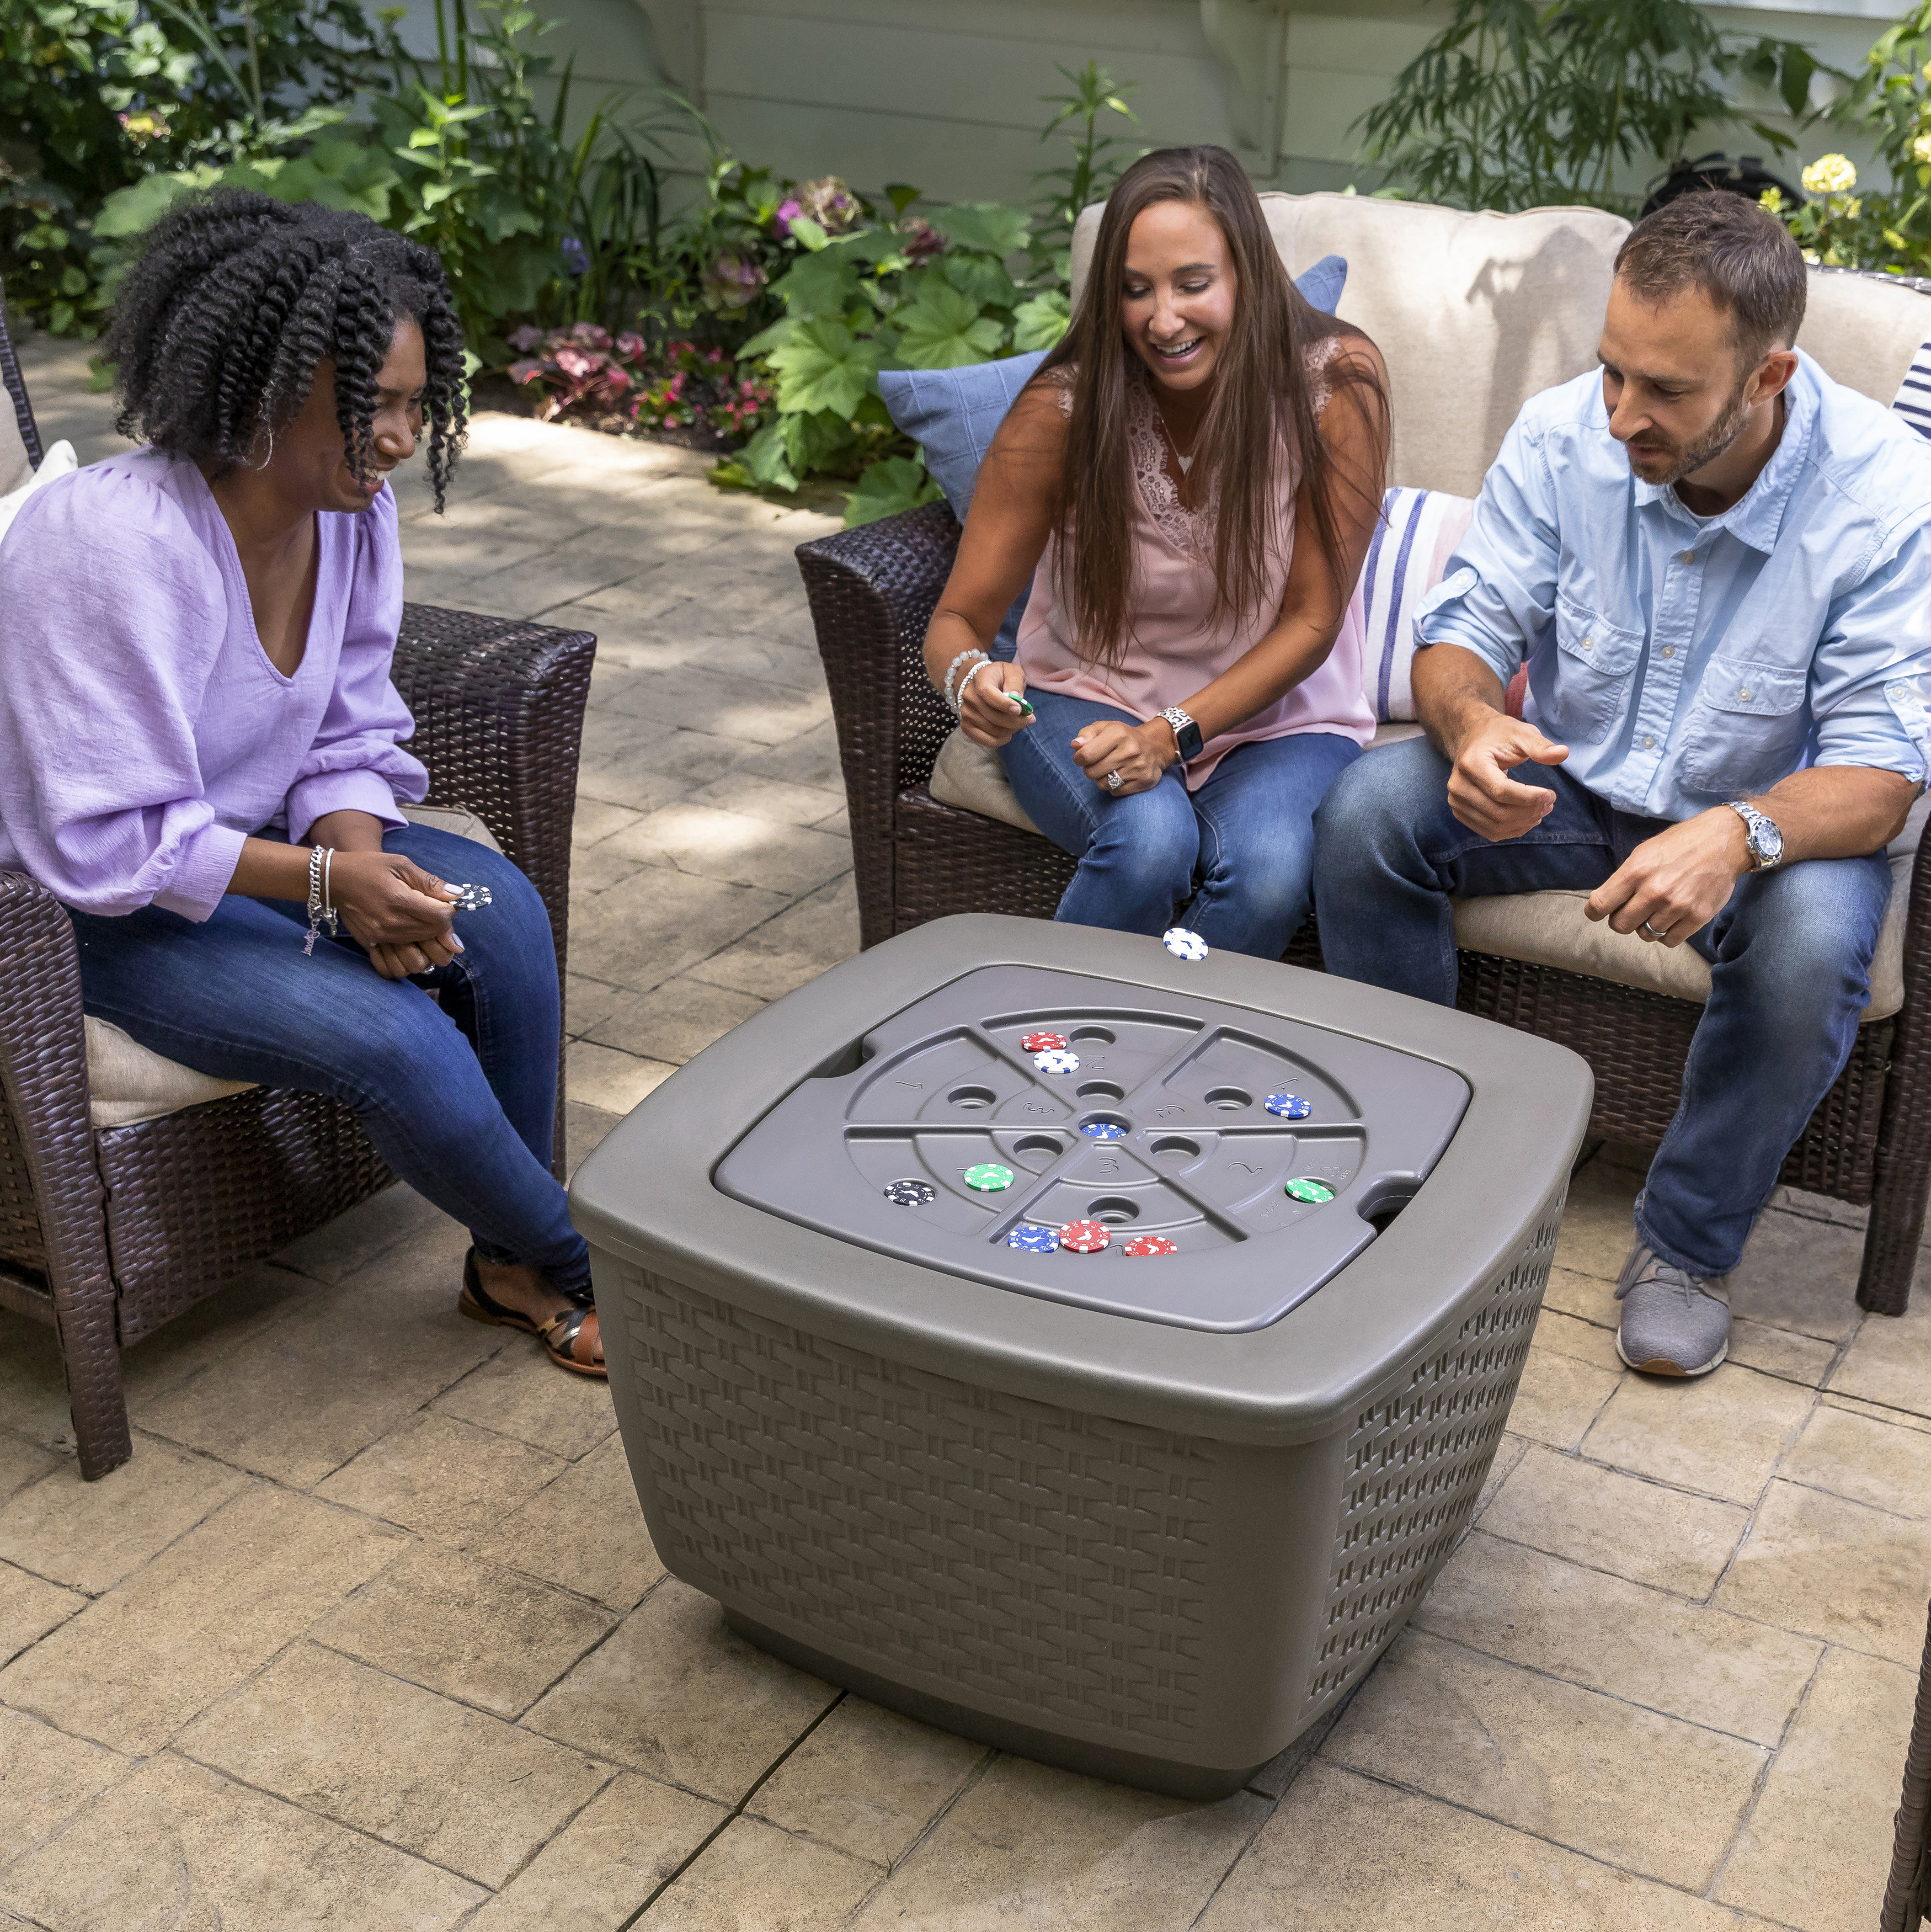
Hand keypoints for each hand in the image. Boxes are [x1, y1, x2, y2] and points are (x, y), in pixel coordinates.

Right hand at [328, 850, 464, 979]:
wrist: (334, 879)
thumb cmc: (368, 866)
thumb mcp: (401, 864)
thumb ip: (430, 882)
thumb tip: (458, 895)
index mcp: (400, 900)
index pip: (442, 917)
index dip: (450, 909)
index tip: (445, 901)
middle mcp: (391, 923)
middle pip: (434, 933)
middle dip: (442, 923)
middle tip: (434, 908)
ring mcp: (381, 936)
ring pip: (421, 946)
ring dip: (428, 935)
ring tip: (421, 920)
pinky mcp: (373, 944)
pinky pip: (402, 955)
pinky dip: (412, 945)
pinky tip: (409, 931)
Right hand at [957, 660, 1032, 746]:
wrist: (980, 682)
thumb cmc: (999, 676)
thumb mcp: (1011, 671)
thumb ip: (1015, 682)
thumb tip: (1016, 697)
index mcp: (980, 680)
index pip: (988, 694)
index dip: (1004, 704)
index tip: (1020, 710)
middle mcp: (969, 697)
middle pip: (993, 716)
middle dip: (1016, 721)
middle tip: (1030, 719)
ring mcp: (966, 713)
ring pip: (992, 730)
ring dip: (1010, 730)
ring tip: (1020, 724)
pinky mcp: (966, 726)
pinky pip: (984, 740)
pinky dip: (999, 740)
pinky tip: (1008, 734)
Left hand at [1072, 718, 1174, 796]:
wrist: (1154, 746)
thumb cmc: (1123, 737)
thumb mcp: (1104, 728)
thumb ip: (1086, 734)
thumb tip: (1075, 745)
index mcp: (1118, 733)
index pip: (1086, 755)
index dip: (1079, 758)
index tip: (1082, 757)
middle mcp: (1130, 750)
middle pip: (1091, 772)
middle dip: (1090, 769)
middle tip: (1099, 763)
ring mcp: (1138, 767)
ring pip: (1102, 784)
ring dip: (1102, 778)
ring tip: (1111, 769)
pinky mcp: (1144, 781)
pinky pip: (1115, 792)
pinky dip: (1114, 786)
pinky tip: (1122, 775)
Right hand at [1445, 713, 1570, 840]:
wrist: (1472, 738)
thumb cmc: (1498, 735)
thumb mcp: (1521, 733)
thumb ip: (1540, 746)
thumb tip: (1562, 753)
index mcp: (1471, 764)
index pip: (1501, 791)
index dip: (1529, 798)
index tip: (1550, 795)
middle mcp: (1458, 786)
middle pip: (1498, 812)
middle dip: (1529, 812)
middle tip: (1549, 803)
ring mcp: (1456, 802)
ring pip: (1495, 826)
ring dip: (1523, 823)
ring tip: (1541, 811)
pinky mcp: (1460, 812)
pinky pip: (1489, 832)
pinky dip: (1512, 830)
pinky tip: (1527, 819)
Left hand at [1585, 809, 1750, 945]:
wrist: (1724, 841)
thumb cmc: (1680, 844)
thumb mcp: (1644, 852)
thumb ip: (1625, 878)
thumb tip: (1606, 903)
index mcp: (1636, 871)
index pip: (1600, 905)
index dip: (1594, 912)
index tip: (1598, 912)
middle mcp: (1654, 891)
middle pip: (1620, 926)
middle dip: (1621, 920)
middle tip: (1631, 911)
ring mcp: (1677, 907)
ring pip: (1645, 935)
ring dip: (1647, 926)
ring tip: (1657, 910)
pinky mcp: (1697, 917)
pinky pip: (1669, 941)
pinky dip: (1666, 934)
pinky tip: (1670, 920)